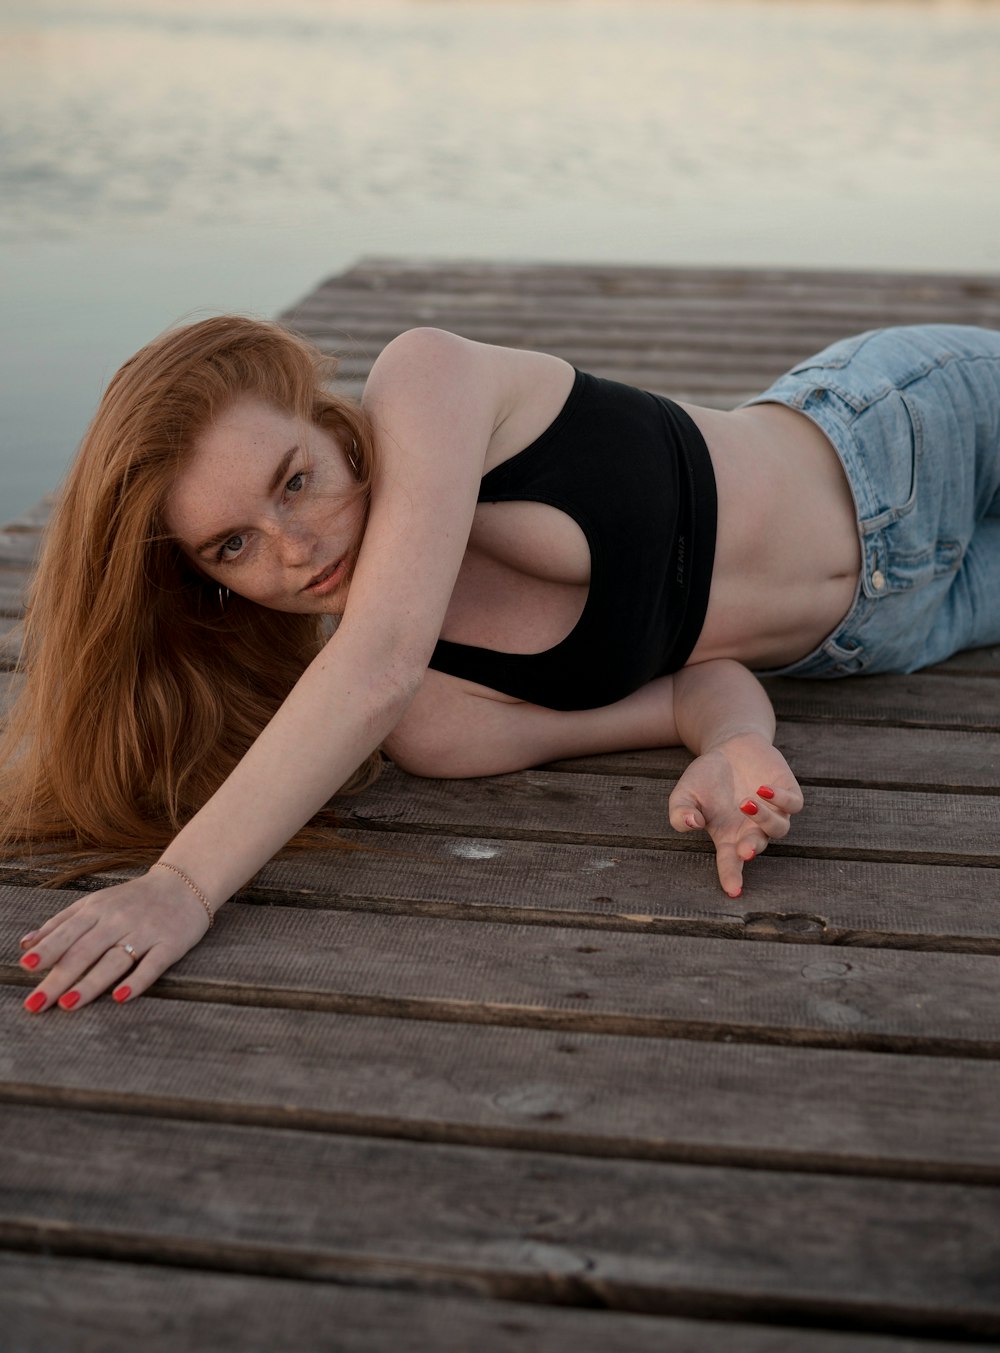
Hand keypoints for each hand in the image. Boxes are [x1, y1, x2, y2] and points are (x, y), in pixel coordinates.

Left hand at [17, 868, 212, 1012]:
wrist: (185, 885)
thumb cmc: (133, 898)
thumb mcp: (95, 902)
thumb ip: (61, 923)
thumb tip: (26, 945)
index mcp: (98, 909)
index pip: (68, 932)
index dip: (48, 950)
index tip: (27, 967)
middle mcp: (119, 920)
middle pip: (85, 951)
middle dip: (58, 978)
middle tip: (36, 1003)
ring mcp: (145, 932)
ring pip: (114, 960)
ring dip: (91, 983)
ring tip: (68, 1003)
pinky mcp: (170, 945)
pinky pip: (153, 966)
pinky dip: (137, 982)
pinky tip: (120, 997)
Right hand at [668, 732, 803, 896]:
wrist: (730, 746)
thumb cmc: (706, 777)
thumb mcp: (684, 794)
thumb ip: (680, 812)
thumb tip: (691, 824)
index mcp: (729, 836)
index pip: (731, 862)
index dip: (732, 876)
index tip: (733, 890)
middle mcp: (753, 829)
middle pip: (757, 846)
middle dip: (752, 849)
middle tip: (744, 850)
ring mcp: (773, 812)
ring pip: (779, 827)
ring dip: (765, 819)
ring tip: (747, 803)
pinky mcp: (788, 793)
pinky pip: (793, 803)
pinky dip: (781, 799)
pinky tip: (763, 789)